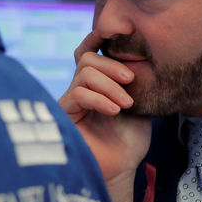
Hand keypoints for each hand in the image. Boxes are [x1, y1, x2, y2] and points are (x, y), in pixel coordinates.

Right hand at [59, 31, 151, 181]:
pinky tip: (114, 110)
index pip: (88, 53)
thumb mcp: (138, 103)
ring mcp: (70, 101)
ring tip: (126, 103)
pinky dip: (99, 98)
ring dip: (109, 85)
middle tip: (130, 81)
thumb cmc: (130, 139)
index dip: (95, 39)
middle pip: (87, 59)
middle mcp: (80, 89)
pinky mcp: (64, 116)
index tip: (113, 34)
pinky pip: (78, 94)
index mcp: (96, 83)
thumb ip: (132, 82)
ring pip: (84, 74)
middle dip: (111, 65)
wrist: (122, 167)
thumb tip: (135, 57)